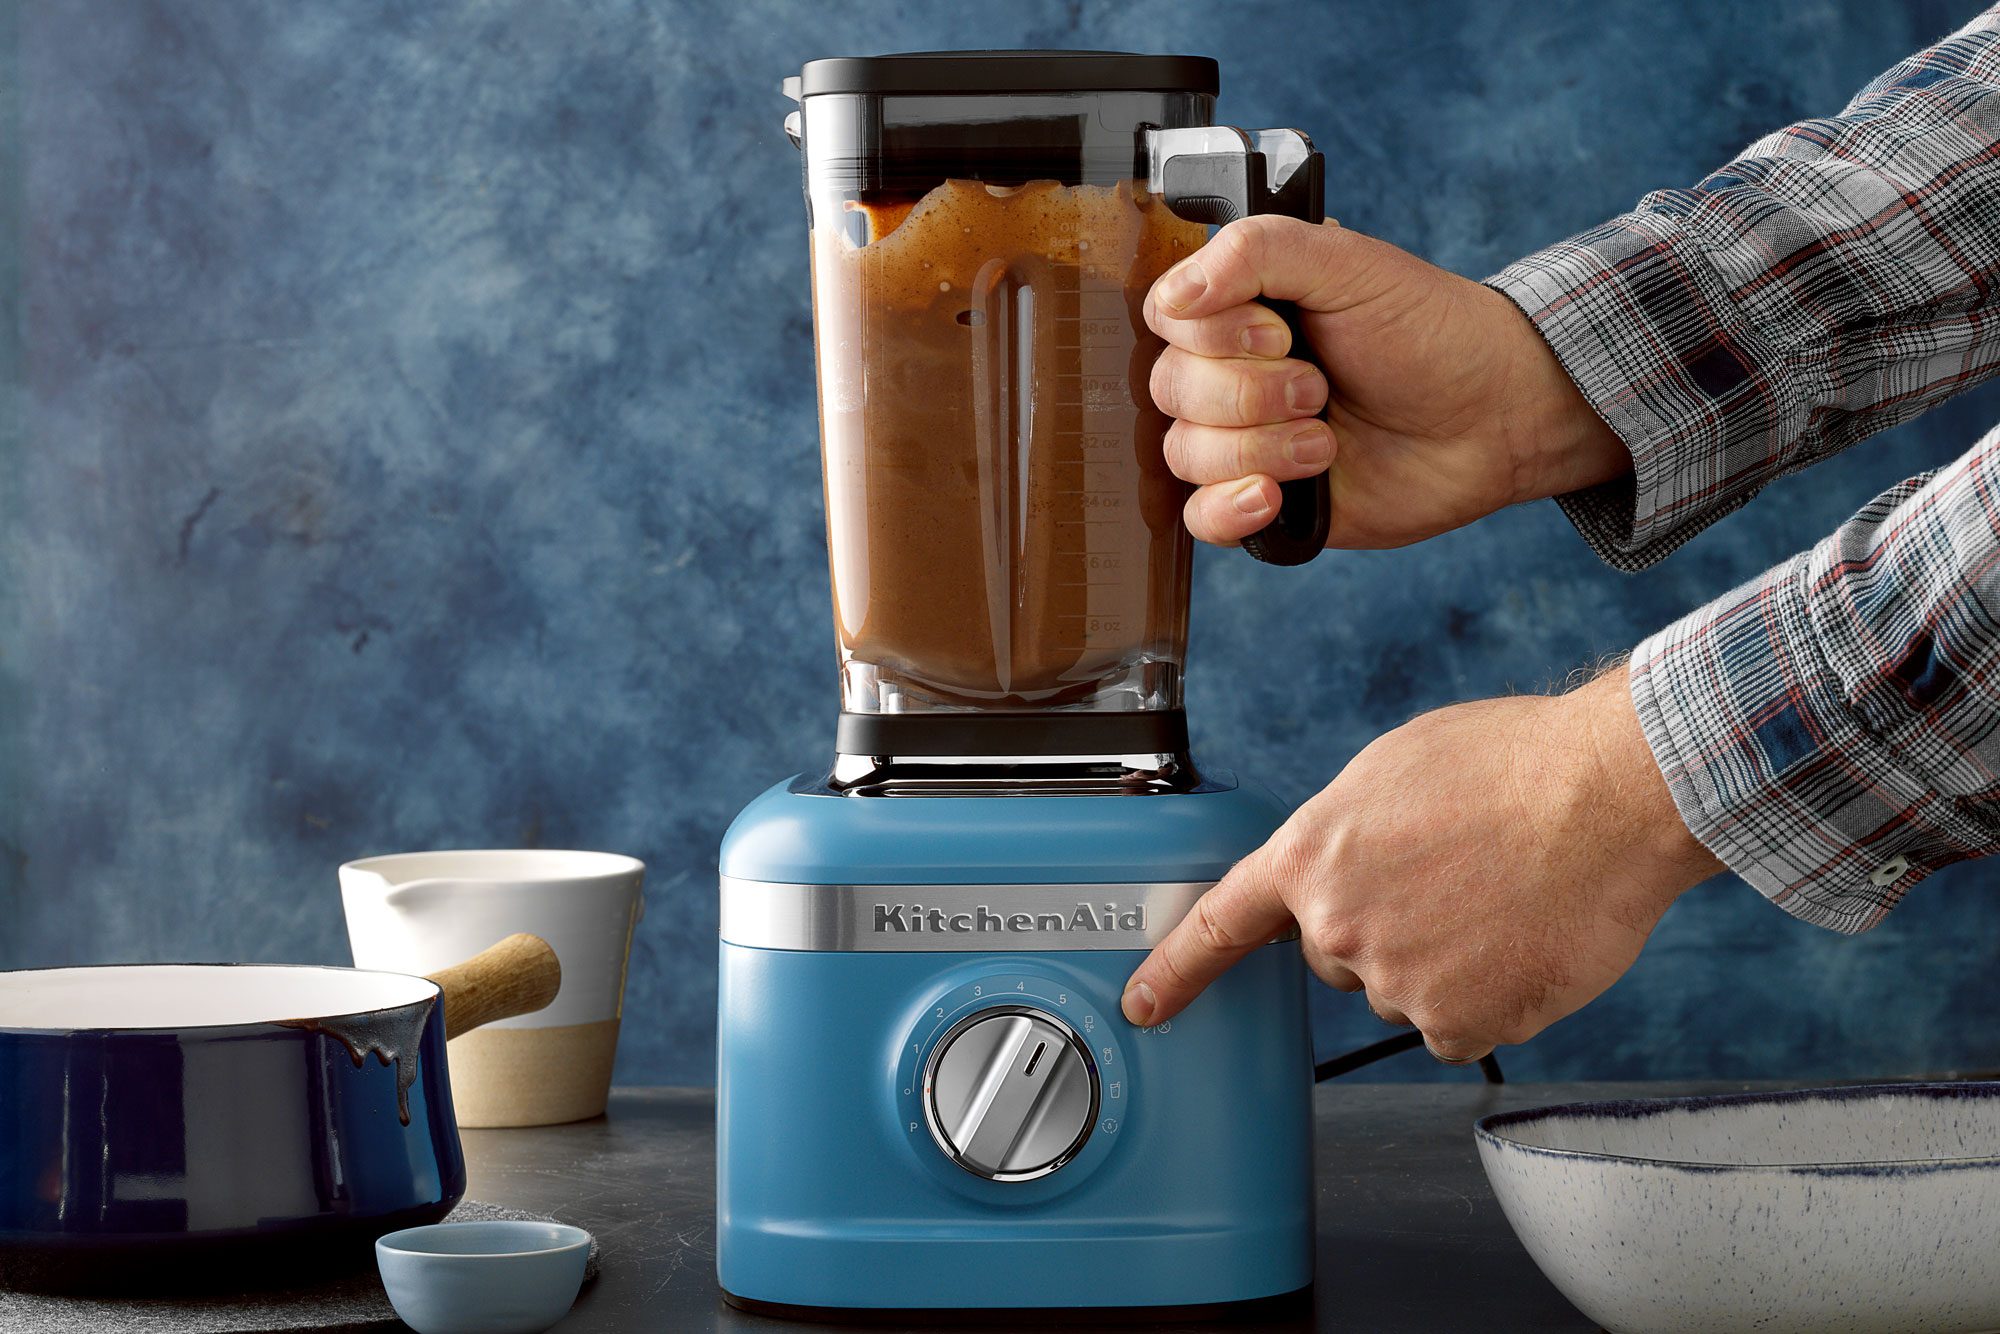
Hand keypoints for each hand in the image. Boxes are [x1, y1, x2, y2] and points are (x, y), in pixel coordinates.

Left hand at [1119, 666, 1722, 1061]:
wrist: (1605, 797)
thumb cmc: (1512, 765)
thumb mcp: (1392, 770)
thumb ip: (1346, 833)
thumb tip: (1350, 868)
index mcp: (1312, 855)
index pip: (1224, 923)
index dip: (1177, 968)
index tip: (1145, 1003)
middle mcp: (1339, 927)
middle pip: (1338, 955)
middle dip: (1381, 926)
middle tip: (1449, 877)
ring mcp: (1399, 982)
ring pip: (1405, 988)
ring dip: (1443, 959)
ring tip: (1498, 895)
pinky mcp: (1461, 1023)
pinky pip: (1458, 1025)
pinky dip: (1487, 996)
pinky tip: (1516, 941)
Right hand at [1145, 216, 1628, 548]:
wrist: (1495, 416)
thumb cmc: (1430, 330)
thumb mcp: (1348, 262)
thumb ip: (1256, 251)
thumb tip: (1175, 295)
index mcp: (1242, 309)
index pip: (1167, 319)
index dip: (1214, 335)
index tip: (1281, 333)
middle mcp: (1233, 374)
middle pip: (1172, 390)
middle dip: (1251, 395)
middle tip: (1320, 388)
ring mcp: (1245, 441)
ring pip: (1185, 454)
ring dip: (1259, 449)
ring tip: (1327, 442)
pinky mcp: (1264, 503)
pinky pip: (1200, 519)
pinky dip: (1229, 509)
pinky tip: (1275, 496)